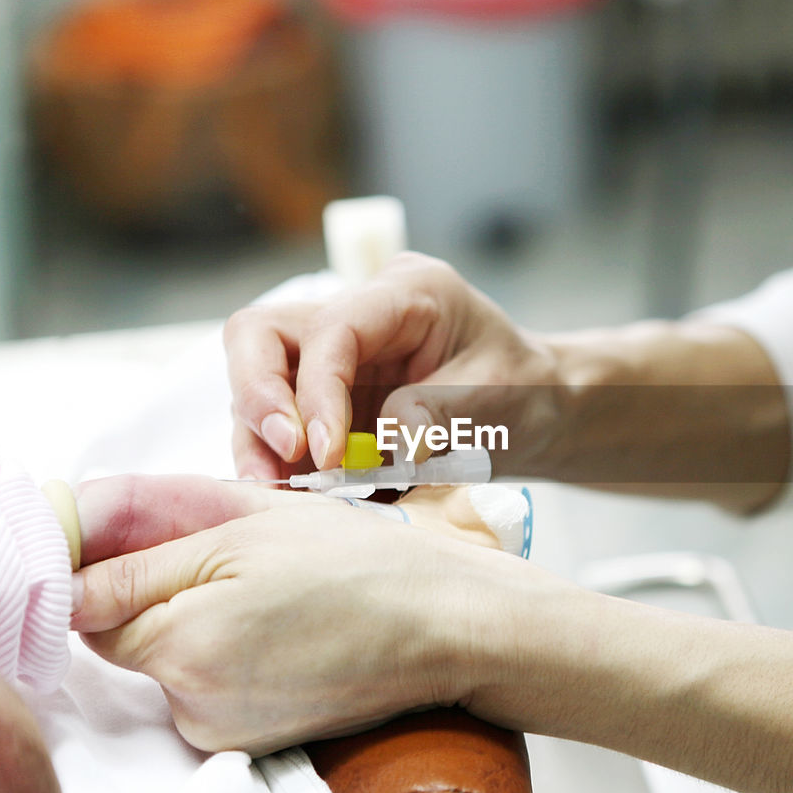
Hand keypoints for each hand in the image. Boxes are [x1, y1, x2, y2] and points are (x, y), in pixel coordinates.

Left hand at [70, 479, 537, 755]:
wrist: (443, 625)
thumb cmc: (356, 563)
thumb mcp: (245, 529)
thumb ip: (142, 553)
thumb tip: (66, 567)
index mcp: (181, 643)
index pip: (88, 608)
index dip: (115, 567)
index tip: (161, 543)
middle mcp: (192, 704)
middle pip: (129, 640)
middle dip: (164, 596)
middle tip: (237, 561)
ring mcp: (223, 731)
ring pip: (168, 666)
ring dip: (196, 627)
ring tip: (273, 596)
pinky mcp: (251, 743)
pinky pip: (205, 693)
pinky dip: (226, 661)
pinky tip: (283, 632)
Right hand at [223, 252, 560, 478]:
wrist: (535, 411)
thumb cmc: (526, 391)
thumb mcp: (502, 398)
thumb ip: (445, 413)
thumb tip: (392, 443)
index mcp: (406, 292)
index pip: (332, 328)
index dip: (317, 392)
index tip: (329, 455)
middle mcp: (356, 314)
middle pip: (261, 337)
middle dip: (258, 401)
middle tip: (276, 465)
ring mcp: (333, 358)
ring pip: (257, 385)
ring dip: (260, 444)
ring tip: (284, 495)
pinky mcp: (324, 401)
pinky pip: (277, 429)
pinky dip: (281, 465)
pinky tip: (300, 500)